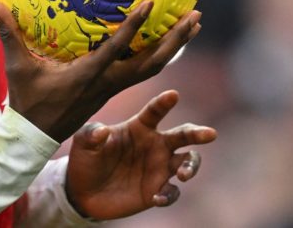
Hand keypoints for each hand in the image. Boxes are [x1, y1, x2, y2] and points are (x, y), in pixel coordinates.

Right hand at [0, 1, 201, 141]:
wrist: (36, 136)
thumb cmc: (28, 100)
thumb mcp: (17, 67)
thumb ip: (8, 34)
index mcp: (89, 75)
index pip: (117, 49)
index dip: (134, 27)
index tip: (151, 4)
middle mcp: (108, 82)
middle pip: (152, 62)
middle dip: (176, 39)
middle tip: (196, 14)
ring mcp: (114, 87)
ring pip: (154, 68)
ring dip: (175, 46)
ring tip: (193, 23)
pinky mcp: (113, 89)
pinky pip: (144, 70)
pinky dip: (160, 54)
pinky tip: (168, 40)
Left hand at [65, 90, 216, 219]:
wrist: (83, 192)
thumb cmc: (86, 159)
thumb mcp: (82, 144)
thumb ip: (91, 134)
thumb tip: (102, 131)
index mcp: (139, 127)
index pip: (155, 111)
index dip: (164, 102)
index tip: (173, 94)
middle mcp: (154, 144)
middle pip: (183, 135)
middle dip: (198, 133)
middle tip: (210, 134)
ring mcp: (158, 167)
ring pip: (187, 162)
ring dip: (191, 166)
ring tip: (183, 174)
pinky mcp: (156, 190)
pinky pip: (172, 192)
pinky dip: (169, 195)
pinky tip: (157, 198)